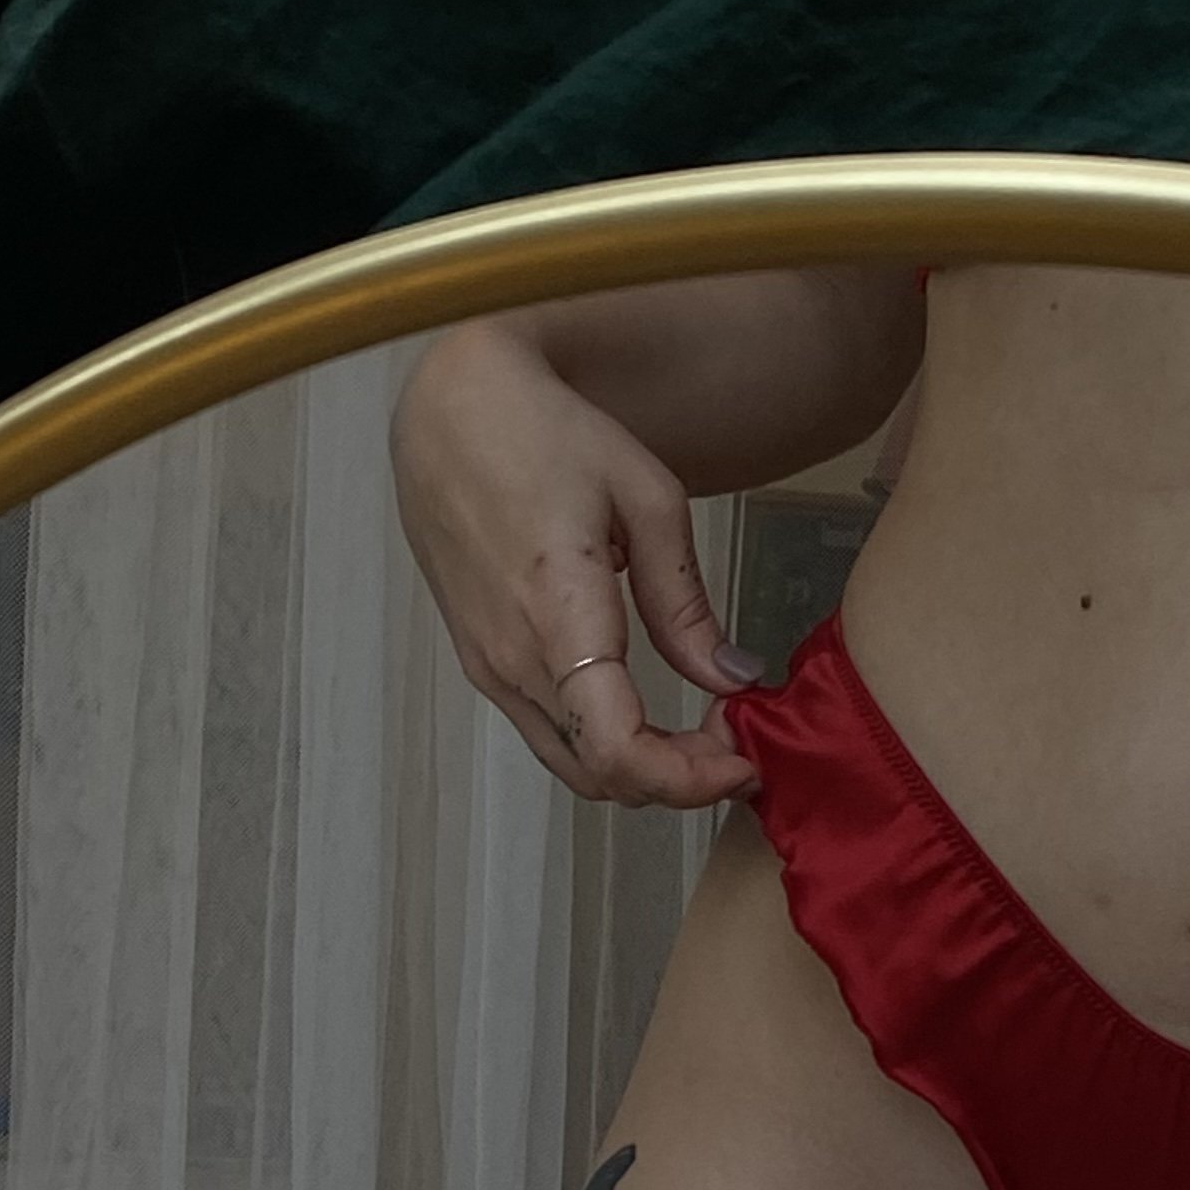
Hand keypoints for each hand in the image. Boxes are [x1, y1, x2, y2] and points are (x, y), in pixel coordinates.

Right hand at [390, 320, 765, 810]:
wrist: (450, 409)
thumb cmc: (545, 435)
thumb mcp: (647, 500)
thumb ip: (684, 604)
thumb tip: (730, 678)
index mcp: (557, 613)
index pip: (617, 749)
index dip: (688, 779)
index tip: (740, 763)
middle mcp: (512, 656)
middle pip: (601, 775)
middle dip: (678, 781)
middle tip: (733, 746)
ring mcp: (488, 666)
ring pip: (574, 766)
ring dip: (642, 772)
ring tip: (699, 735)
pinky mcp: (480, 663)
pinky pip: (549, 734)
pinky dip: (604, 747)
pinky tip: (645, 713)